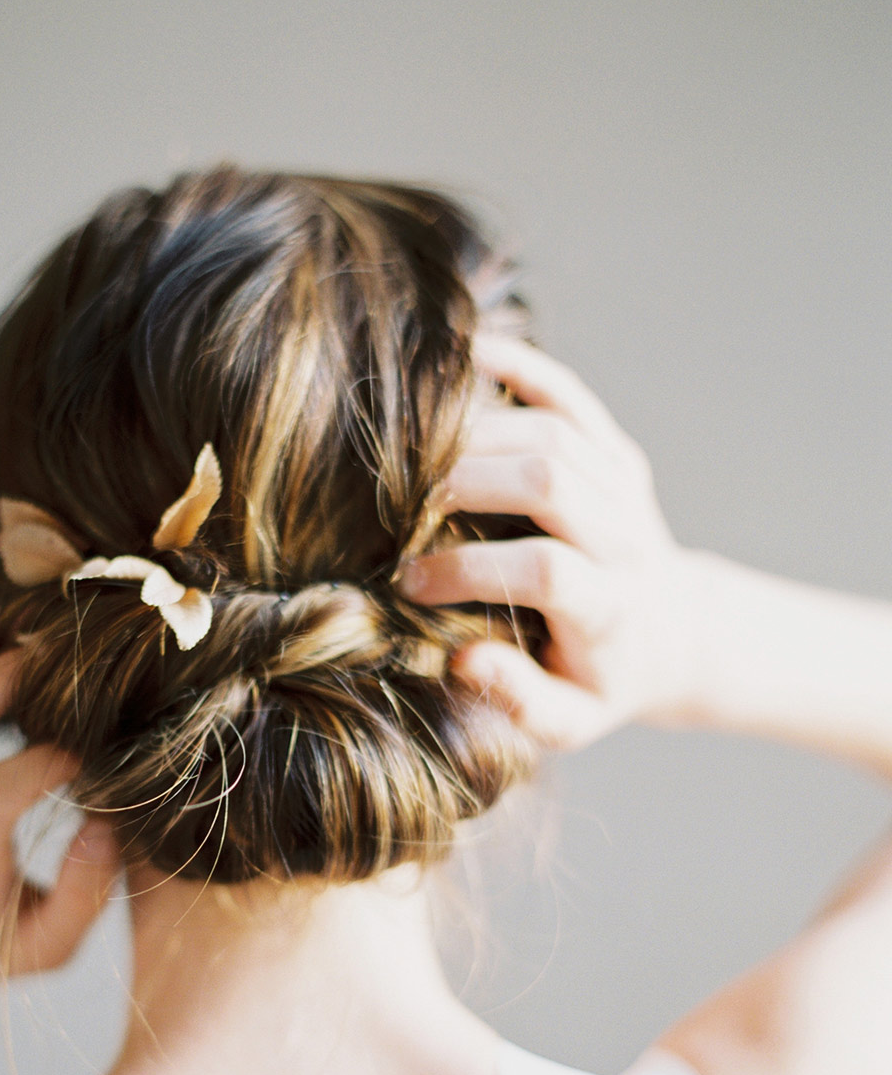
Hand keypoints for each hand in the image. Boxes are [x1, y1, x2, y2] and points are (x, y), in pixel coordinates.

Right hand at [398, 336, 697, 751]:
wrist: (672, 635)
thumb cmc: (600, 682)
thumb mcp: (568, 721)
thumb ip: (519, 699)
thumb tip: (463, 659)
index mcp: (614, 608)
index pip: (544, 570)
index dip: (471, 569)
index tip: (410, 583)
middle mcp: (626, 538)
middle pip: (549, 482)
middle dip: (467, 484)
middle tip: (402, 506)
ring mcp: (624, 486)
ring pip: (552, 433)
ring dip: (477, 436)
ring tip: (411, 456)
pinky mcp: (615, 452)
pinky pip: (568, 395)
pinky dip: (519, 367)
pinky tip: (465, 353)